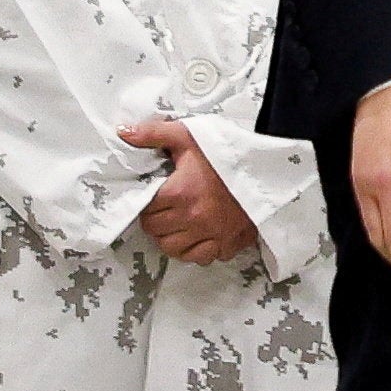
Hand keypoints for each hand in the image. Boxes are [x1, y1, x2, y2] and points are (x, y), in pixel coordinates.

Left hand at [120, 120, 260, 263]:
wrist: (267, 167)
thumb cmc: (225, 151)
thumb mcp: (188, 136)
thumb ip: (153, 134)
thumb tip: (123, 133)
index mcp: (179, 192)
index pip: (146, 210)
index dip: (147, 203)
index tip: (156, 195)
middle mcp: (192, 218)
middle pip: (156, 232)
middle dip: (156, 220)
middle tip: (166, 207)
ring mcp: (211, 235)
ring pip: (173, 249)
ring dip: (171, 237)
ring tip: (178, 221)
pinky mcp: (227, 244)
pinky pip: (200, 258)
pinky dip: (195, 250)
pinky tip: (198, 234)